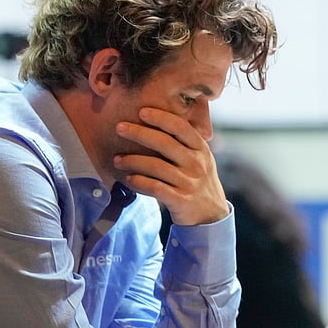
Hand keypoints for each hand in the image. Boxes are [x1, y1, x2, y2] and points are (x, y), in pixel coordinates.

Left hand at [113, 107, 228, 226]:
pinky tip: (128, 178)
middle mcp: (197, 164)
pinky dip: (138, 182)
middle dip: (139, 133)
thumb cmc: (199, 181)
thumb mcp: (200, 159)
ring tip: (117, 159)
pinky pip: (154, 187)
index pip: (181, 128)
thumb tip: (157, 119)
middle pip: (165, 143)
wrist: (210, 215)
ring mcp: (189, 183)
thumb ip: (185, 143)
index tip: (142, 112)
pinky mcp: (180, 200)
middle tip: (119, 128)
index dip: (161, 118)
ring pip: (156, 166)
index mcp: (201, 150)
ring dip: (132, 160)